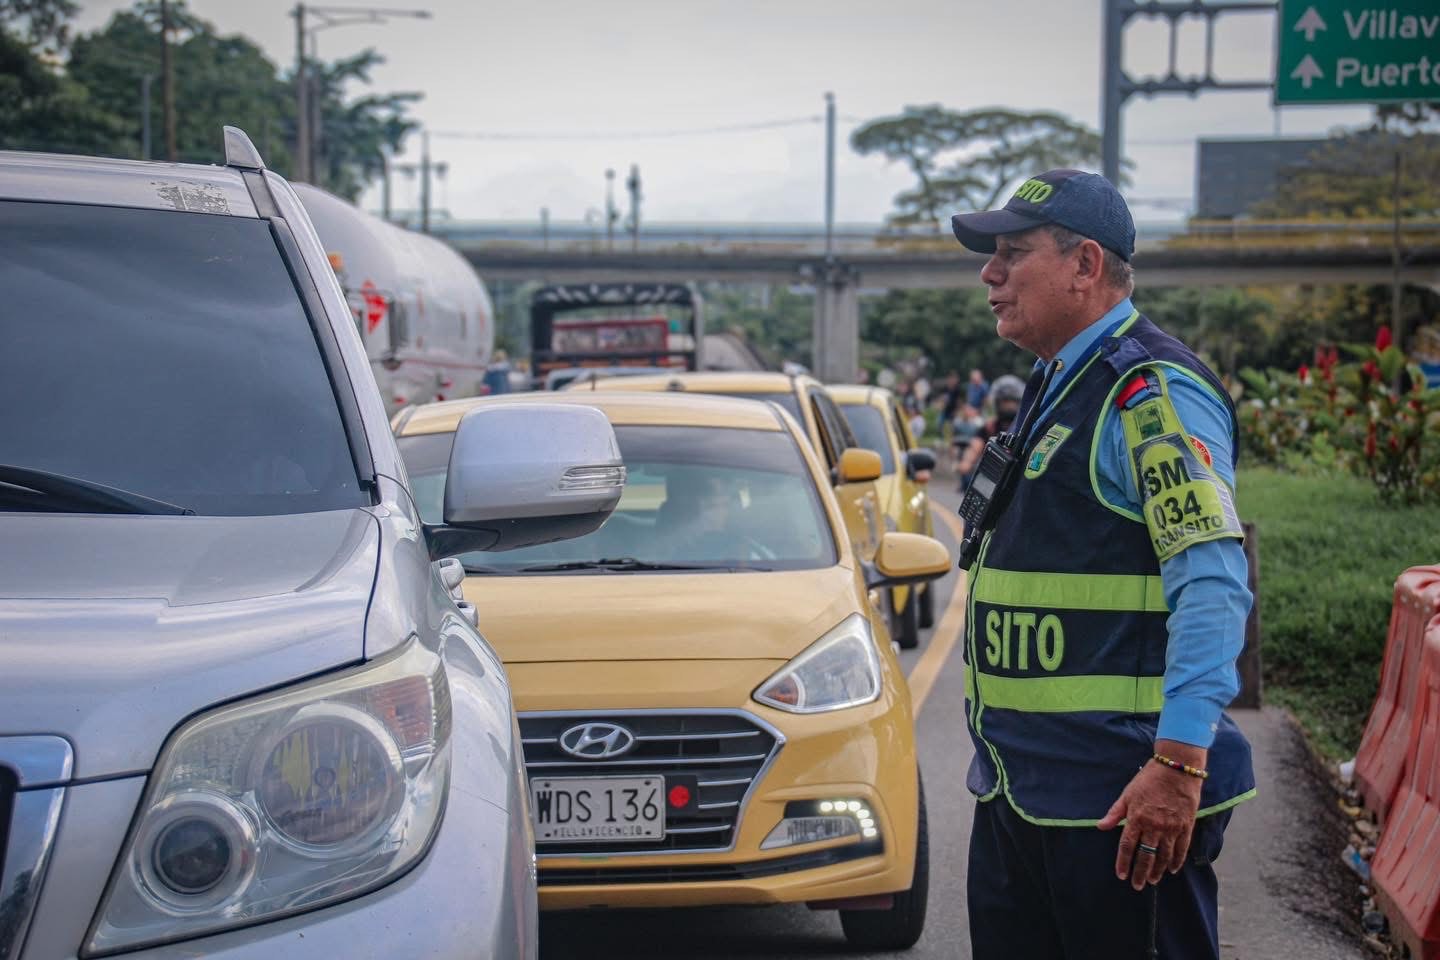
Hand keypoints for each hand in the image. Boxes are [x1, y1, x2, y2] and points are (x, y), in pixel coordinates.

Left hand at [1096, 740, 1205, 889]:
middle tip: (1137, 885)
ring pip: (1164, 856)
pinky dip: (1177, 861)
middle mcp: (1154, 826)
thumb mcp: (1128, 793)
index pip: (1127, 846)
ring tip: (1153, 881)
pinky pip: (1181, 848)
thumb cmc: (1149, 778)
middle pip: (1146, 855)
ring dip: (1158, 870)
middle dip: (1140, 872)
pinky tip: (1172, 869)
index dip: (1124, 862)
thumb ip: (1115, 812)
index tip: (1121, 875)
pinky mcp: (1186, 826)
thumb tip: (1100, 826)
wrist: (1177, 767)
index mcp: (1137, 818)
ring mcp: (1172, 827)